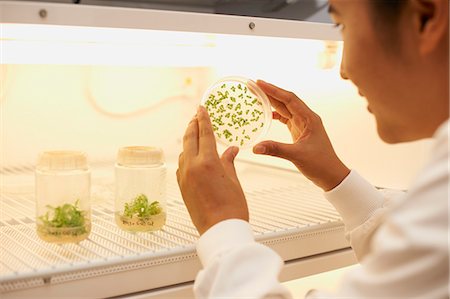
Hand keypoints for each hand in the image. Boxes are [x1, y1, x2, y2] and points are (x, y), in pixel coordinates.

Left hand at [177, 106, 248, 234]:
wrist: (220, 230)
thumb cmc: (232, 209)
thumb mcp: (234, 181)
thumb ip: (229, 161)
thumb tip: (231, 150)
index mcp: (208, 162)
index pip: (204, 133)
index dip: (203, 118)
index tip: (201, 108)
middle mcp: (192, 167)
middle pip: (190, 138)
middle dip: (193, 125)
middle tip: (196, 116)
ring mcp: (184, 177)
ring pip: (184, 151)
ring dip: (189, 140)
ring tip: (195, 134)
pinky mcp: (182, 187)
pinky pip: (182, 165)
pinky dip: (187, 156)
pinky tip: (192, 156)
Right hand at [253, 80, 349, 190]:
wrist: (331, 175)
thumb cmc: (321, 164)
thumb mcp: (297, 155)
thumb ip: (275, 149)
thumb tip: (256, 147)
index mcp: (309, 118)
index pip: (289, 99)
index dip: (273, 90)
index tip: (259, 83)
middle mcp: (306, 118)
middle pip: (286, 100)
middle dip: (270, 92)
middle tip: (254, 85)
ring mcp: (303, 124)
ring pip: (285, 108)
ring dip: (272, 102)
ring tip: (257, 96)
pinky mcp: (299, 131)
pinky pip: (286, 118)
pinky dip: (276, 114)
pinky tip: (267, 114)